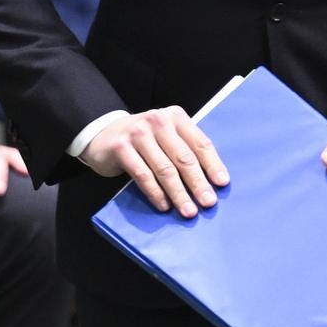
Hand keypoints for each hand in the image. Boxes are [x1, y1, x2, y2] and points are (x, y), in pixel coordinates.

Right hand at [80, 107, 229, 217]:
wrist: (104, 134)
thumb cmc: (143, 140)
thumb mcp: (166, 136)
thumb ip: (184, 149)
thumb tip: (210, 180)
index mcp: (175, 116)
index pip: (199, 142)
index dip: (212, 164)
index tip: (222, 184)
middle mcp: (158, 121)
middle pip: (184, 157)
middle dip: (198, 182)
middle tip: (208, 202)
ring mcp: (138, 133)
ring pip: (164, 168)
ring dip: (179, 193)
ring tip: (188, 210)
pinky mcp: (122, 147)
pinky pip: (143, 174)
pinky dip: (155, 193)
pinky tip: (164, 206)